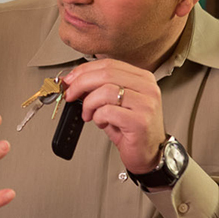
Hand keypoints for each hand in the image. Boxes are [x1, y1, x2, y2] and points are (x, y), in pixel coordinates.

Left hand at [59, 59, 166, 173]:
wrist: (148, 153)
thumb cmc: (132, 129)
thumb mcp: (115, 103)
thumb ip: (99, 89)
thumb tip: (73, 82)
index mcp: (142, 78)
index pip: (109, 64)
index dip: (84, 70)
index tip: (70, 80)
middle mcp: (147, 88)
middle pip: (106, 74)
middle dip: (80, 84)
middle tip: (70, 94)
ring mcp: (145, 104)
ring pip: (105, 91)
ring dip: (89, 104)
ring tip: (88, 114)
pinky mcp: (140, 121)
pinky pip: (108, 111)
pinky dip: (98, 117)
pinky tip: (100, 122)